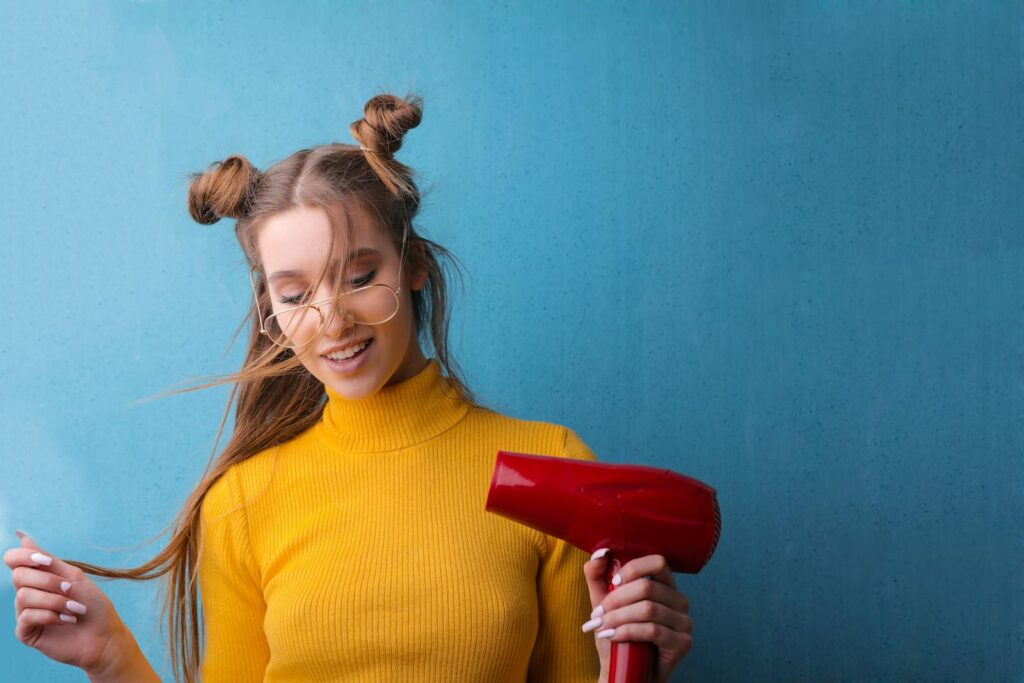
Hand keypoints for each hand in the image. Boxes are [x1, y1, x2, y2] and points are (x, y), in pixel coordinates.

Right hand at [3, 531, 129, 675]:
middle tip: (70, 589)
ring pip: (23, 596)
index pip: (14, 559)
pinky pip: (26, 617)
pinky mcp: (27, 632)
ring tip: (74, 609)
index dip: (24, 556)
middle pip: (18, 576)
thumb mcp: (73, 578)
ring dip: (55, 601)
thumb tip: (24, 538)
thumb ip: (49, 560)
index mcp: (39, 577)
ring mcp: (26, 613)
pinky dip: (51, 616)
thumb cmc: (92, 605)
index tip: (46, 561)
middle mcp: (29, 593)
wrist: (104, 636)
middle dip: (48, 581)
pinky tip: (68, 620)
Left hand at [582, 550, 692, 682]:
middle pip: (648, 587)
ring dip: (618, 618)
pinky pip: (653, 630)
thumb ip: (598, 576)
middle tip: (598, 614)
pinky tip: (614, 637)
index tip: (614, 582)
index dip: (634, 568)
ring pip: (648, 609)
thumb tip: (600, 553)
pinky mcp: (683, 643)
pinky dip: (628, 632)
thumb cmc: (618, 636)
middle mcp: (679, 601)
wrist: (625, 673)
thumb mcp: (603, 604)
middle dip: (616, 600)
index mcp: (664, 586)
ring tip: (602, 627)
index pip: (658, 562)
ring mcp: (684, 622)